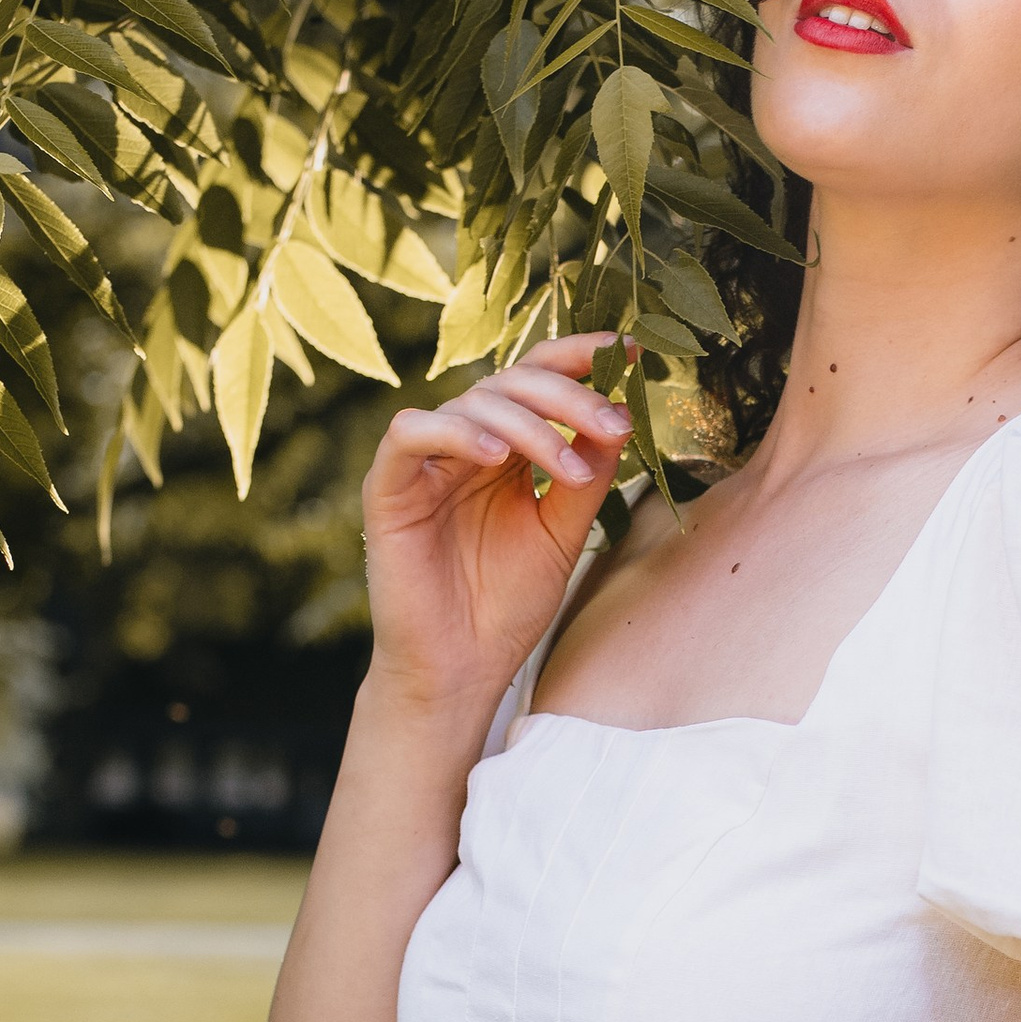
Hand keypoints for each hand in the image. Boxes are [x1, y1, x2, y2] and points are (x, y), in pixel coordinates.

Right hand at [360, 334, 632, 722]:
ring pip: (473, 402)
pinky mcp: (388, 488)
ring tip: (571, 466)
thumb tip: (620, 412)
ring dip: (531, 426)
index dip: (581, 357)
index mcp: (507, 450)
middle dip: (570, 396)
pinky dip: (457, 432)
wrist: (462, 671)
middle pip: (513, 381)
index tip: (632, 351)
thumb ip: (586, 476)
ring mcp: (425, 463)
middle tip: (614, 424)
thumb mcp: (563, 533)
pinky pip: (411, 434)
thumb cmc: (507, 607)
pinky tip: (498, 456)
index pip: (540, 380)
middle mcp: (465, 445)